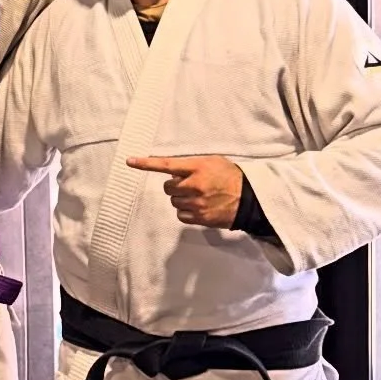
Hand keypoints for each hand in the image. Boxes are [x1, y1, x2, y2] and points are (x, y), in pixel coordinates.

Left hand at [127, 154, 243, 227]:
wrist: (251, 199)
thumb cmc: (230, 176)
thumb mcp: (212, 161)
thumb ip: (191, 164)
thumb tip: (171, 171)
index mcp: (196, 168)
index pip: (166, 165)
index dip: (146, 163)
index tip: (129, 161)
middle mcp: (194, 186)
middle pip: (167, 187)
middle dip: (175, 186)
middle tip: (190, 185)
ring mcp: (197, 203)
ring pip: (174, 202)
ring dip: (181, 199)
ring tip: (199, 196)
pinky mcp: (200, 218)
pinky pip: (180, 215)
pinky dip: (186, 212)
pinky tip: (199, 207)